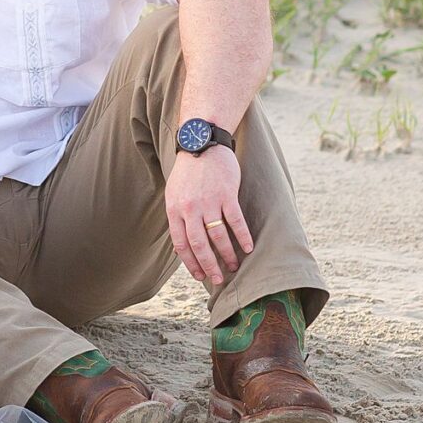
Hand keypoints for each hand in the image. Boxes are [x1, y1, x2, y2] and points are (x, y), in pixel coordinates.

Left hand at [165, 142, 251, 291]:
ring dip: (227, 254)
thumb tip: (183, 246)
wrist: (201, 143)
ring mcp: (209, 201)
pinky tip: (248, 247)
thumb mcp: (174, 194)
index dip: (191, 263)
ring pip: (218, 235)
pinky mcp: (226, 194)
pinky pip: (235, 221)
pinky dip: (242, 236)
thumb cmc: (188, 172)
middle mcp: (190, 208)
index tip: (200, 276)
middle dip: (209, 265)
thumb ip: (178, 218)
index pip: (181, 244)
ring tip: (234, 266)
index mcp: (175, 210)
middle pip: (199, 244)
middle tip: (218, 279)